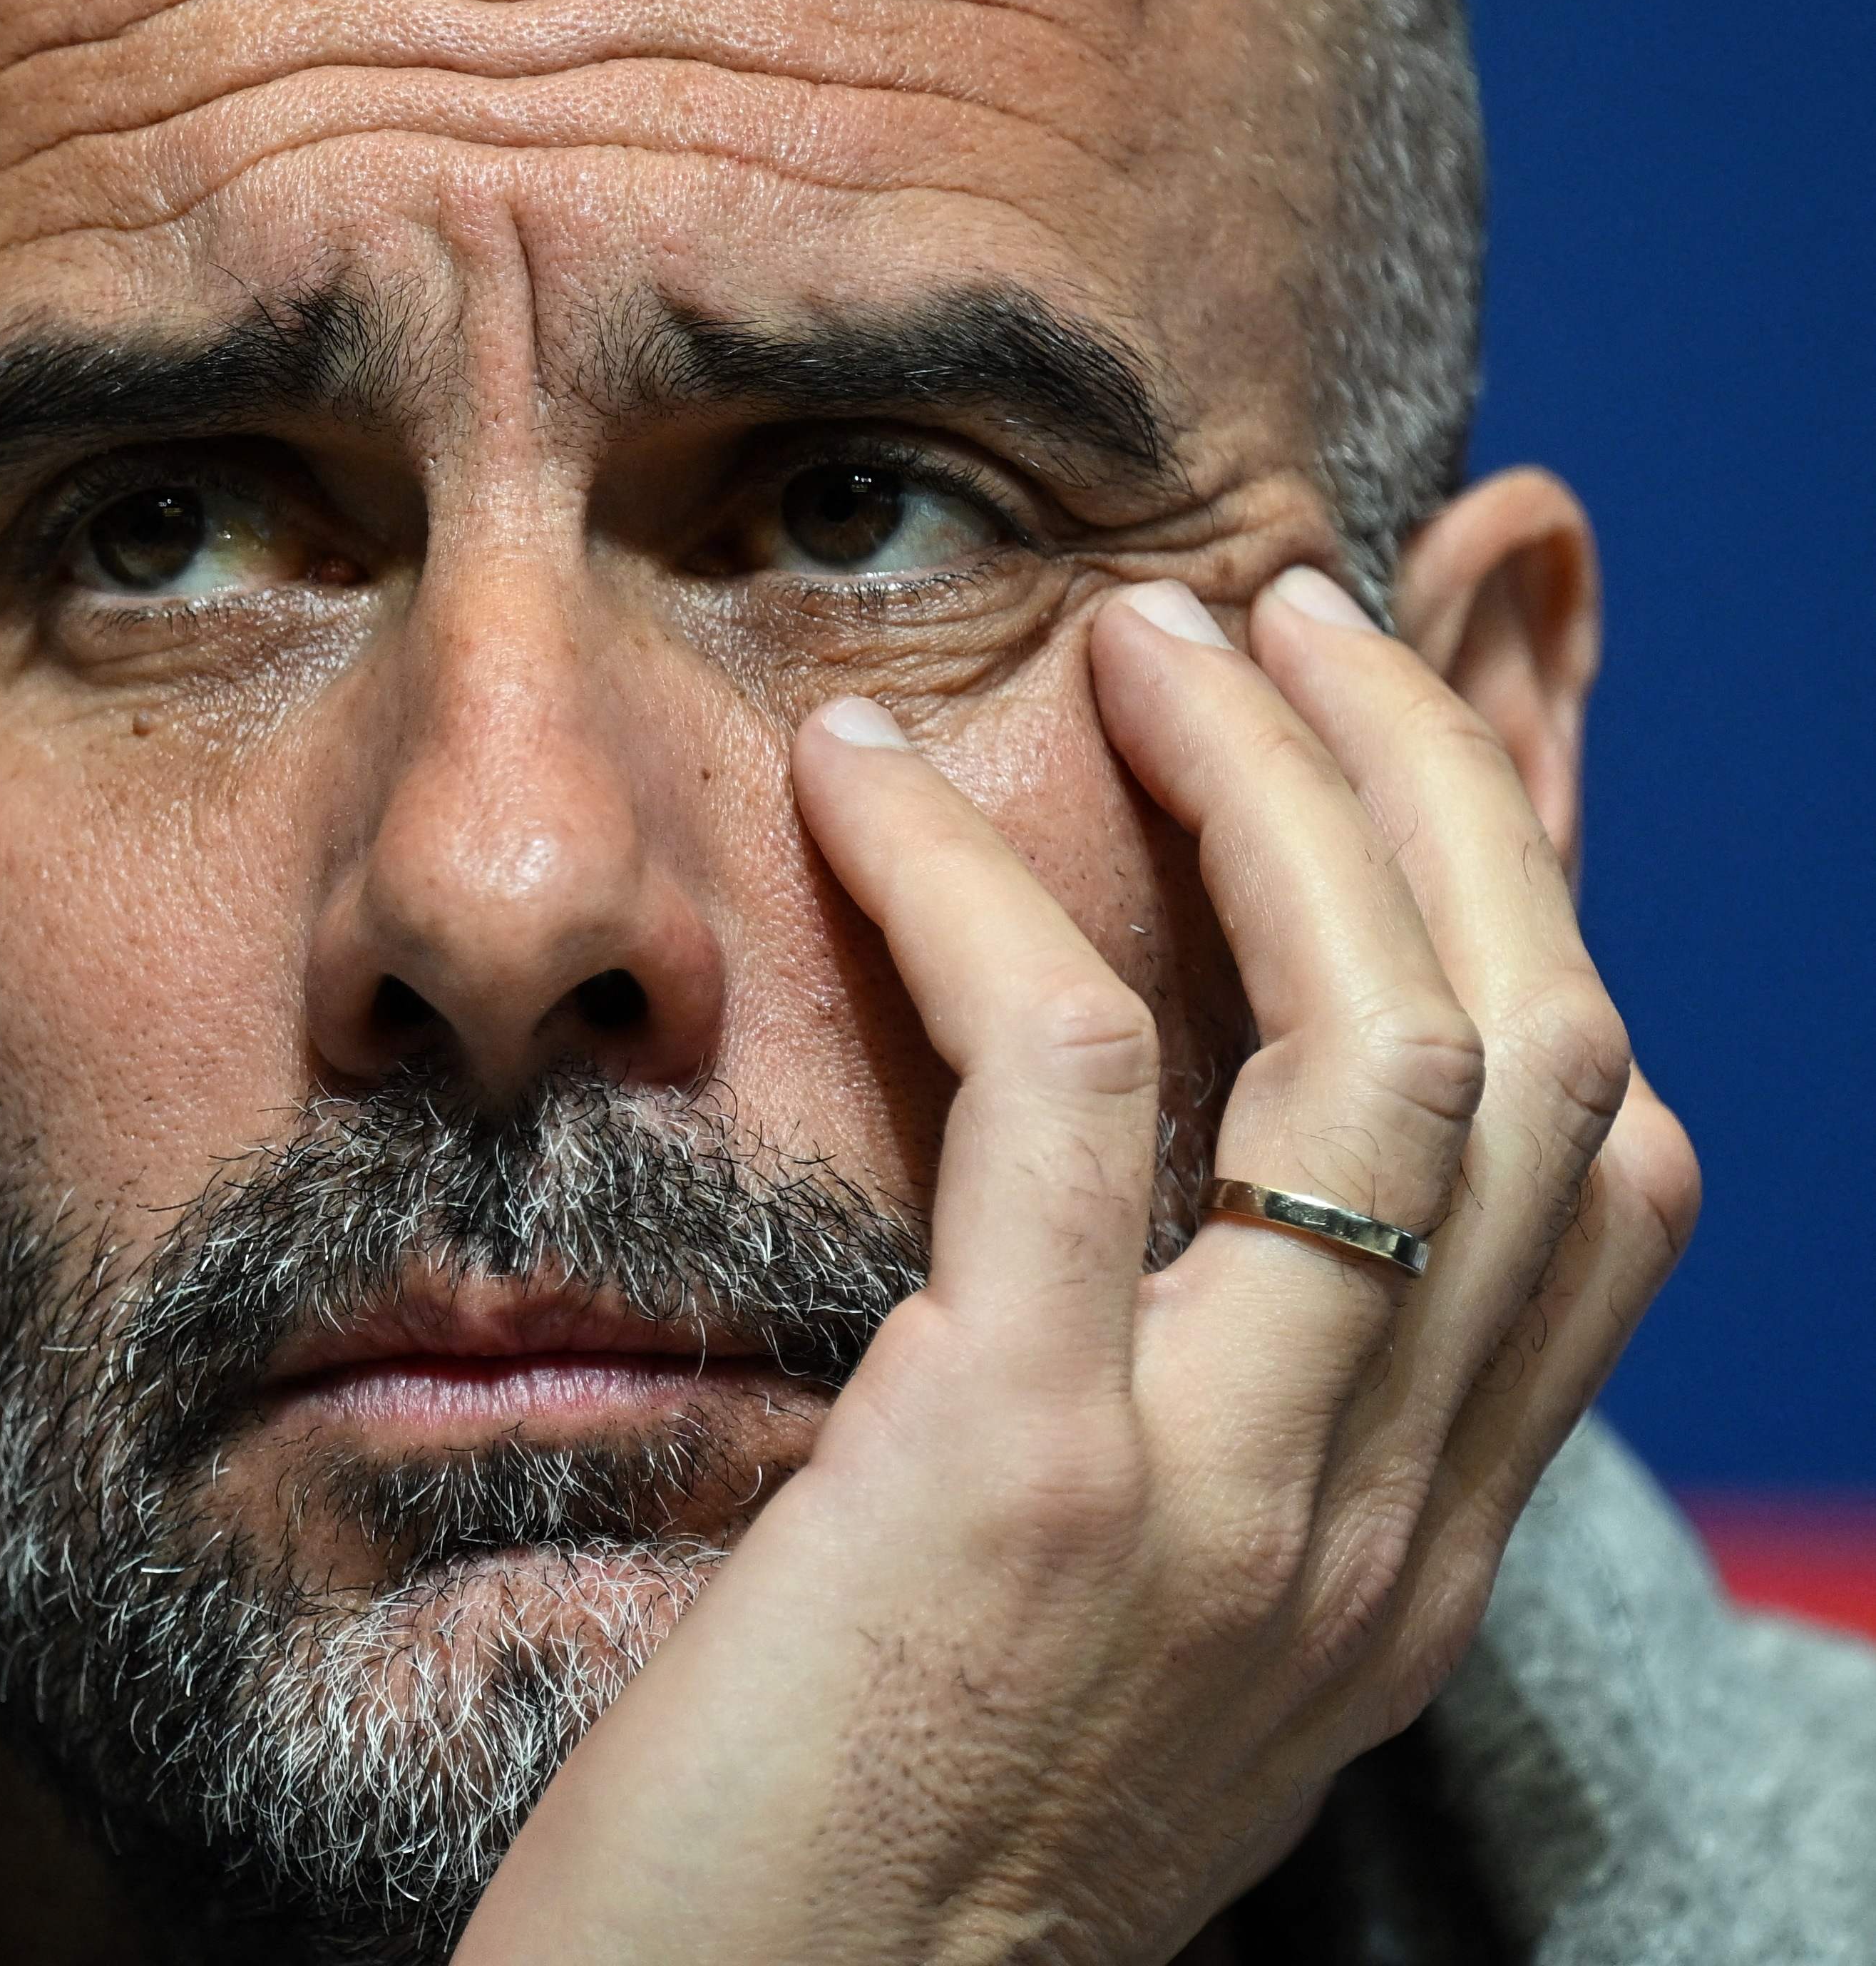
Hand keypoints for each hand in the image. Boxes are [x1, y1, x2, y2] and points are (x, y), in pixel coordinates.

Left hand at [451, 565, 1698, 1964]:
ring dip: (1269, 784)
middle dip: (1438, 783)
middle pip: (1547, 1053)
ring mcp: (1231, 1501)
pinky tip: (858, 784)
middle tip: (1274, 619)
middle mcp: (1382, 1532)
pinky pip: (1067, 1076)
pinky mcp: (1018, 1468)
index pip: (1608, 1167)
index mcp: (1409, 1565)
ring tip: (1140, 637)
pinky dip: (970, 886)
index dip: (1534, 898)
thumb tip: (1147, 1214)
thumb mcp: (1101, 1635)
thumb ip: (1172, 1424)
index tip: (1405, 729)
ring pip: (1383, 1040)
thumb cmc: (854, 1847)